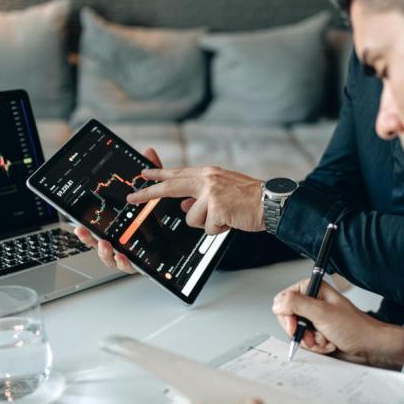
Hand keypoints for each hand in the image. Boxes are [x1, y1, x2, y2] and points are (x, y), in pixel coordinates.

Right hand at [72, 147, 163, 273]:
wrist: (188, 237)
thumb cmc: (168, 215)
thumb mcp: (160, 192)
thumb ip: (153, 174)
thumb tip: (148, 152)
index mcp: (123, 227)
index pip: (100, 229)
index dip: (87, 229)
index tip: (77, 224)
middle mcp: (125, 243)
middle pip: (100, 245)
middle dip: (89, 240)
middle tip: (84, 232)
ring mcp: (134, 255)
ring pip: (112, 260)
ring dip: (105, 254)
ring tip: (105, 245)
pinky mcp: (146, 264)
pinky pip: (132, 268)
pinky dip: (124, 263)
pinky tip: (123, 257)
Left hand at [125, 166, 264, 234]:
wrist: (272, 203)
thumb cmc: (250, 199)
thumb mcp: (223, 191)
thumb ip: (202, 196)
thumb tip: (185, 205)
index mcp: (208, 173)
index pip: (178, 172)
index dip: (158, 174)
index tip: (142, 174)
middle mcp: (207, 179)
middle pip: (171, 187)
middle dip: (149, 193)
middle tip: (132, 197)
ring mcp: (211, 193)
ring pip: (191, 218)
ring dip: (207, 224)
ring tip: (225, 217)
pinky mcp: (217, 208)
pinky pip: (207, 228)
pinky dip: (219, 230)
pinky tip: (231, 221)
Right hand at [272, 279, 403, 369]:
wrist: (370, 346)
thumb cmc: (354, 327)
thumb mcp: (322, 313)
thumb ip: (297, 305)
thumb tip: (277, 303)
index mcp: (312, 289)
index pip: (283, 300)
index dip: (287, 315)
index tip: (296, 326)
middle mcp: (312, 302)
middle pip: (288, 318)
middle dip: (302, 332)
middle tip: (314, 334)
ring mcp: (315, 318)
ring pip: (297, 333)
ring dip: (311, 341)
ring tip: (326, 339)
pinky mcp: (318, 332)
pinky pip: (306, 341)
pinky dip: (317, 346)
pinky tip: (330, 343)